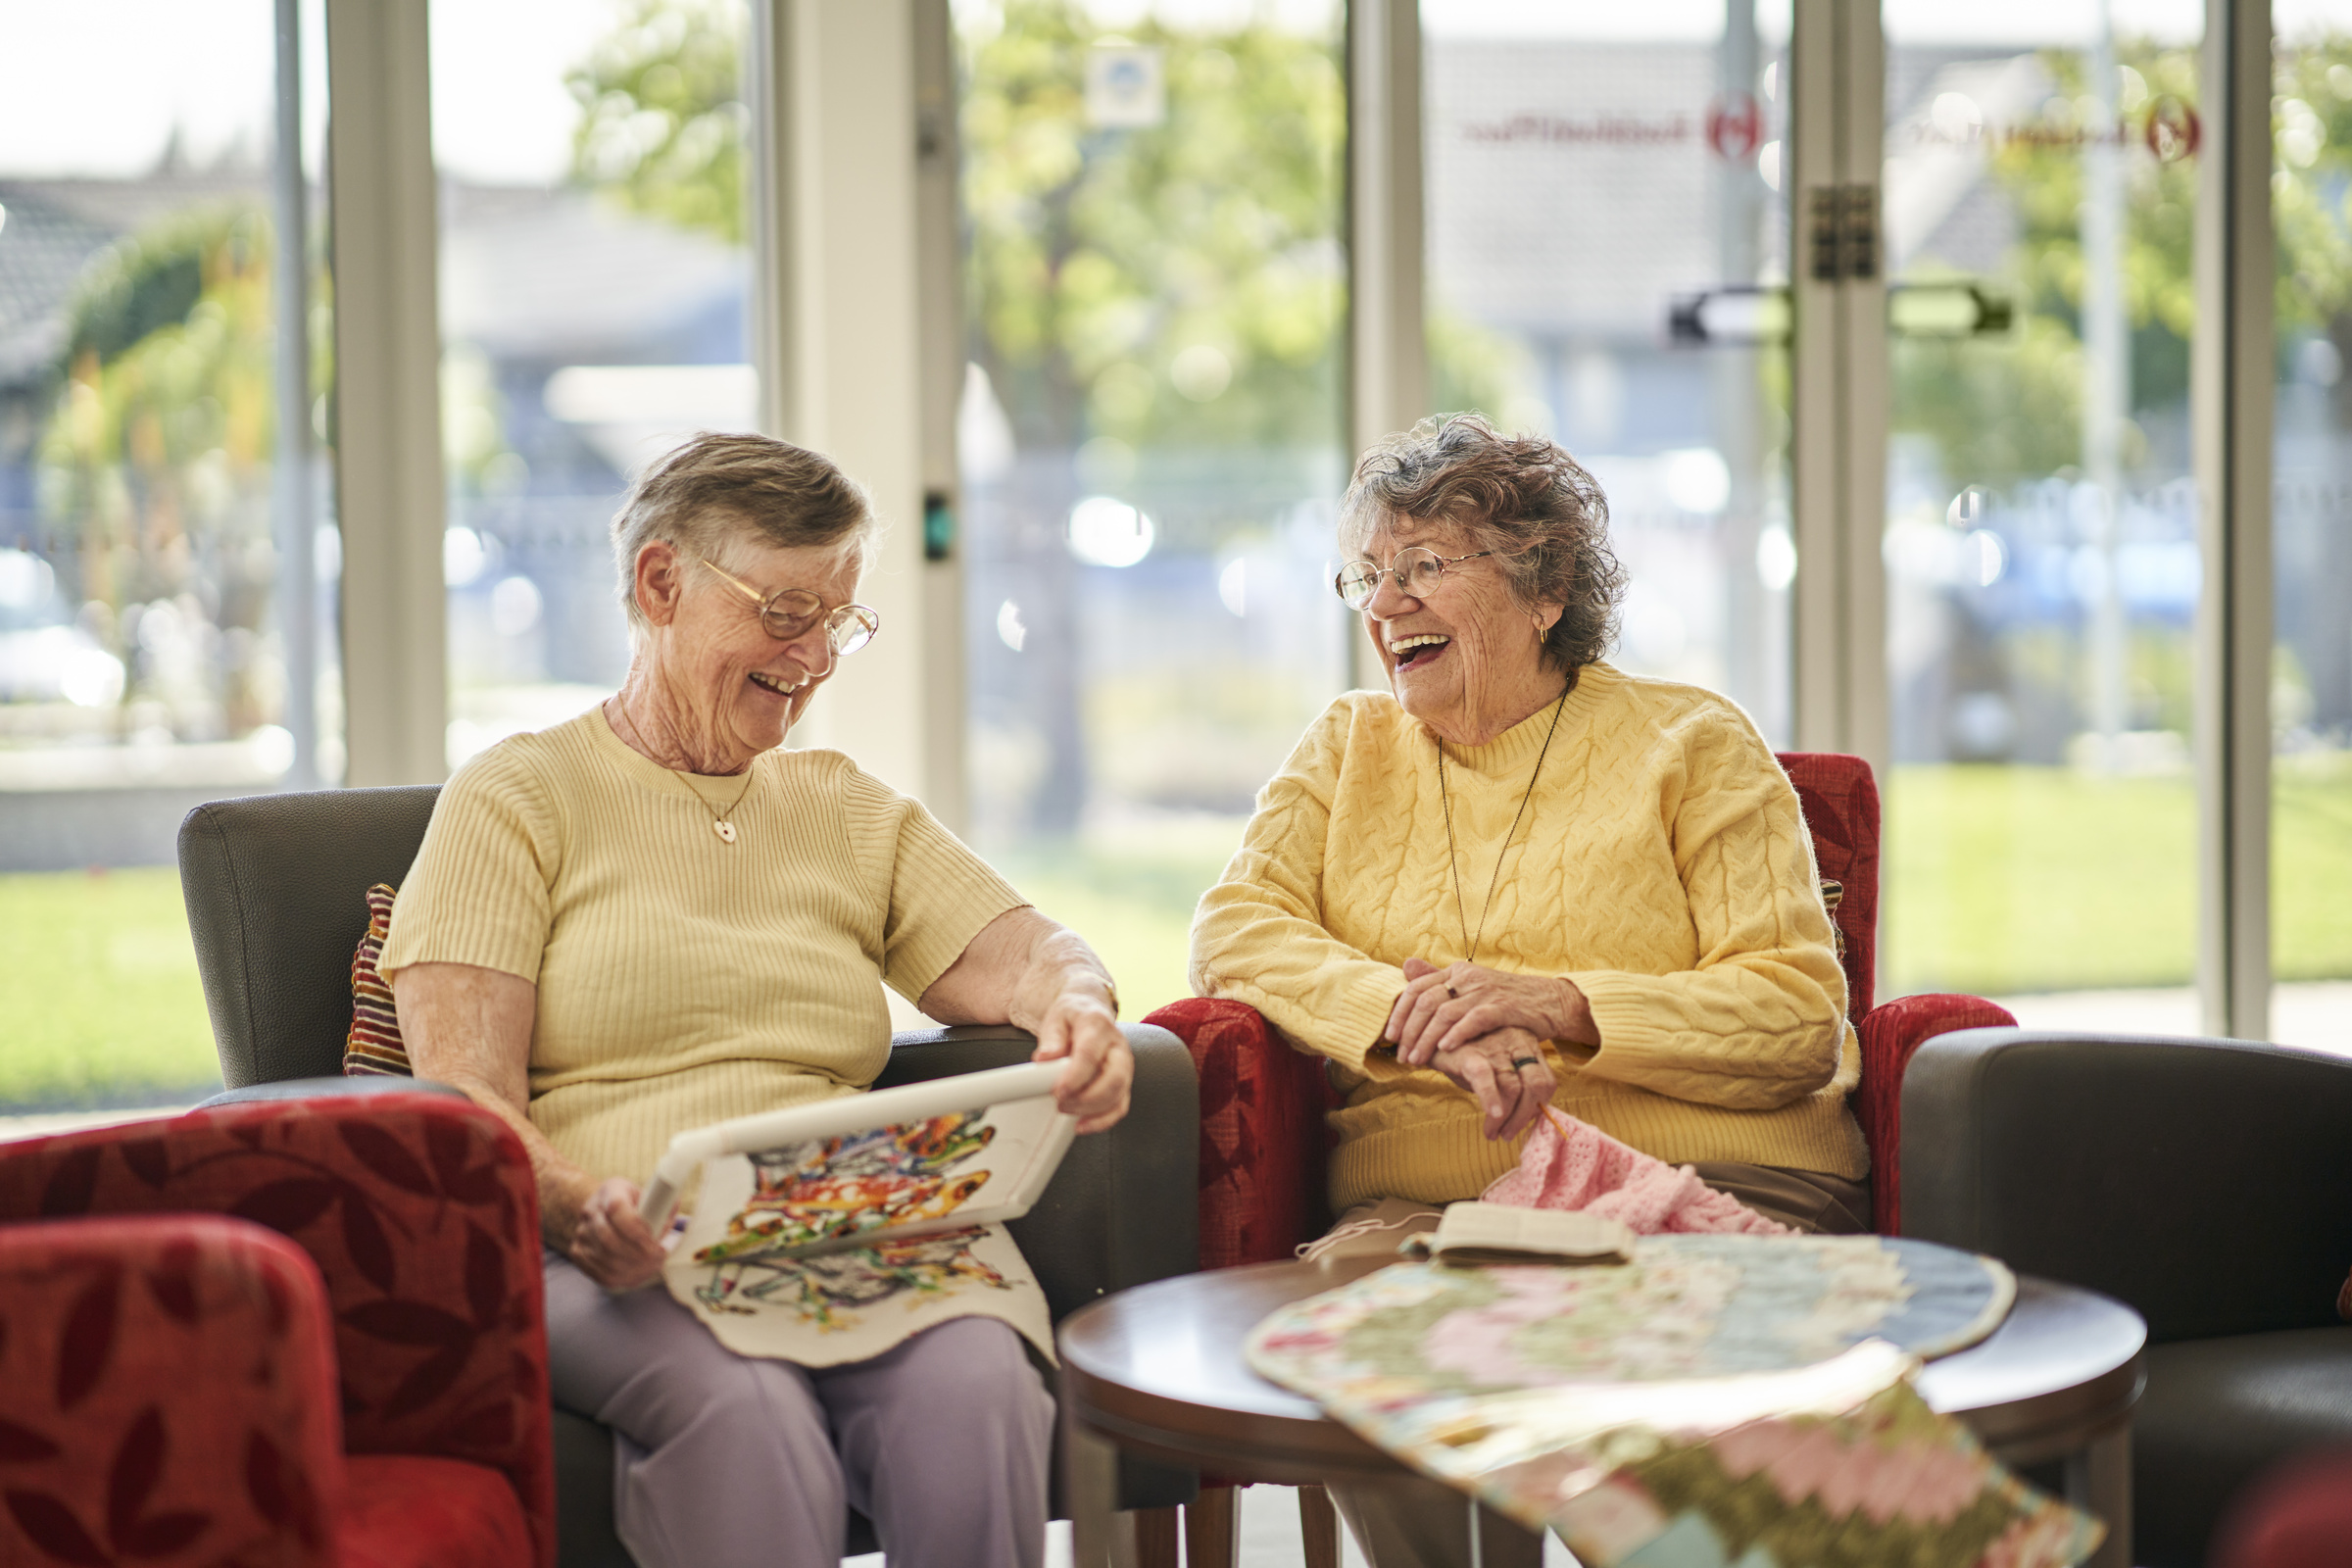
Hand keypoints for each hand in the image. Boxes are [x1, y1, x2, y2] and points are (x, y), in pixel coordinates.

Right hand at [569, 1176, 668, 1291]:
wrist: (605, 1209)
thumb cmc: (633, 1202)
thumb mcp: (648, 1194)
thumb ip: (662, 1204)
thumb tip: (672, 1208)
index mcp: (610, 1190)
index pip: (617, 1209)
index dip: (638, 1231)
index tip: (657, 1244)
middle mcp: (590, 1211)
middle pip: (610, 1240)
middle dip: (639, 1255)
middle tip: (659, 1259)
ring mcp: (582, 1233)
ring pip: (606, 1260)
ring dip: (634, 1269)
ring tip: (652, 1267)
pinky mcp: (578, 1253)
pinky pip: (600, 1273)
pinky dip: (622, 1277)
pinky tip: (638, 1274)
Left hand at [1030, 987, 1132, 1133]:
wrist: (1088, 1013)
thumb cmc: (1072, 1018)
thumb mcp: (1056, 1019)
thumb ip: (1052, 1039)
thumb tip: (1045, 1058)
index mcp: (1098, 1026)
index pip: (1090, 1054)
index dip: (1075, 1077)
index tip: (1057, 1090)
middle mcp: (1118, 1047)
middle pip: (1114, 1079)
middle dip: (1086, 1098)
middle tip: (1060, 1102)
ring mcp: (1124, 1066)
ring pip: (1118, 1096)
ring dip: (1091, 1111)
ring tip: (1065, 1109)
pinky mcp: (1123, 1083)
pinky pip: (1119, 1107)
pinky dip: (1101, 1121)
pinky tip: (1081, 1124)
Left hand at [1386, 957, 1593, 1065]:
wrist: (1550, 1001)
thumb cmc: (1506, 1001)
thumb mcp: (1472, 989)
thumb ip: (1440, 982)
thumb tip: (1405, 965)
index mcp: (1456, 972)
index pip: (1416, 988)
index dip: (1399, 1013)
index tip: (1389, 1036)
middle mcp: (1467, 977)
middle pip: (1426, 1002)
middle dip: (1410, 1032)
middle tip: (1402, 1056)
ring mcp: (1485, 990)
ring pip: (1445, 1013)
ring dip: (1427, 1039)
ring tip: (1417, 1060)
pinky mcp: (1503, 1006)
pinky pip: (1474, 1020)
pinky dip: (1457, 1034)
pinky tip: (1445, 1049)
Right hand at [1424, 1026, 1557, 1141]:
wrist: (1427, 1032)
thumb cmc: (1464, 1050)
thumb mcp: (1493, 1062)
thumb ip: (1509, 1082)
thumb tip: (1522, 1116)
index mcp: (1526, 1044)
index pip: (1546, 1080)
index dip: (1538, 1107)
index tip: (1523, 1122)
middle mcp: (1516, 1042)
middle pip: (1536, 1086)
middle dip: (1524, 1117)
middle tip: (1507, 1134)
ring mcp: (1494, 1045)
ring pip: (1513, 1087)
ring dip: (1505, 1118)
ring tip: (1491, 1133)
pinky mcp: (1470, 1051)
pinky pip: (1485, 1079)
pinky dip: (1491, 1099)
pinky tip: (1490, 1116)